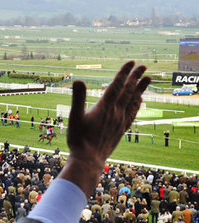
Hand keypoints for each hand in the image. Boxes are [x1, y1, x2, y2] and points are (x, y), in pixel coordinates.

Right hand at [60, 61, 149, 196]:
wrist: (89, 160)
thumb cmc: (79, 139)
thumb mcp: (74, 117)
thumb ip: (78, 97)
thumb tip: (78, 80)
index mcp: (104, 107)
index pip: (116, 85)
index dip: (124, 73)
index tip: (131, 62)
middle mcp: (115, 112)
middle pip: (128, 91)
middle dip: (135, 77)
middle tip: (143, 66)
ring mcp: (120, 121)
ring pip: (133, 101)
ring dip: (140, 89)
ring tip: (148, 79)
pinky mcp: (121, 129)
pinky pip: (132, 113)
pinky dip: (137, 104)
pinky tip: (140, 100)